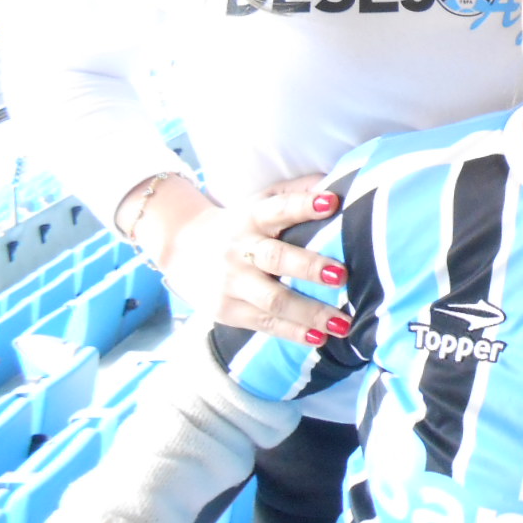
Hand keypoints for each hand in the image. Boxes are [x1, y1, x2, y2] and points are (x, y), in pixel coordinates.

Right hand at [147, 174, 350, 344]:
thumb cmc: (241, 222)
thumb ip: (297, 191)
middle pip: (276, 258)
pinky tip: (319, 338)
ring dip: (309, 312)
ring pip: (273, 299)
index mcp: (252, 216)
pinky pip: (264, 322)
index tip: (332, 203)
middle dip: (309, 267)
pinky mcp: (226, 310)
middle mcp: (241, 249)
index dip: (305, 205)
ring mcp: (231, 282)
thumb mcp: (261, 199)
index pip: (280, 208)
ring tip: (342, 323)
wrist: (181, 247)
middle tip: (342, 275)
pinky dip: (292, 332)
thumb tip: (340, 184)